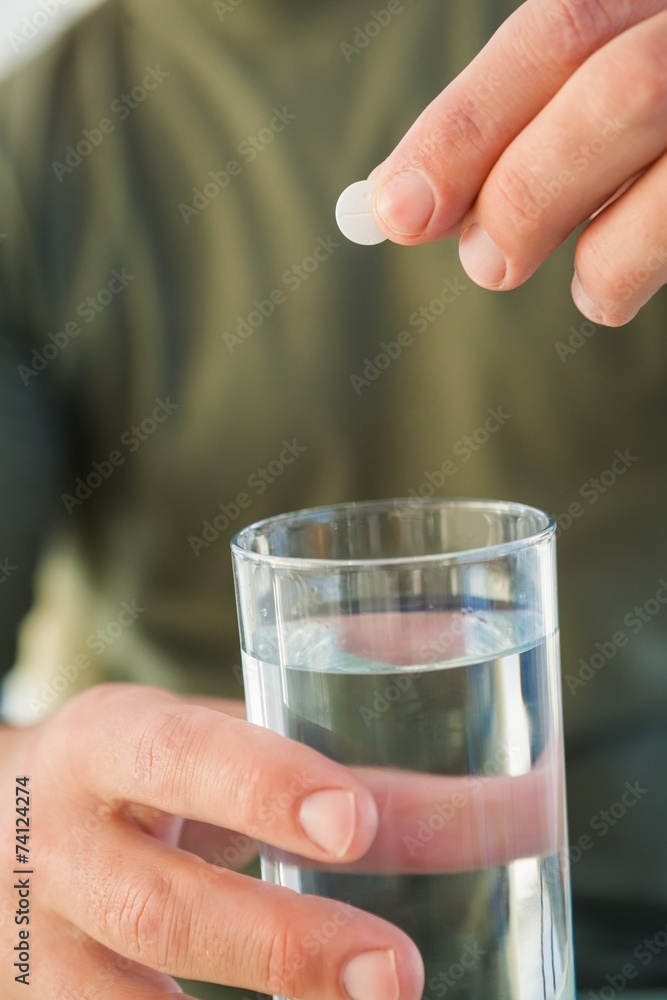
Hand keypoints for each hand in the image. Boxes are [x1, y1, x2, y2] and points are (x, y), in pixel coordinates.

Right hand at [0, 684, 424, 999]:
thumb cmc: (134, 779)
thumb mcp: (200, 741)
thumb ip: (322, 759)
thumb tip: (496, 754)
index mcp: (109, 740)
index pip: (177, 753)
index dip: (262, 785)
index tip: (357, 822)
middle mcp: (63, 845)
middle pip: (158, 905)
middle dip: (282, 944)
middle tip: (398, 974)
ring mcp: (40, 949)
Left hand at [371, 0, 666, 325]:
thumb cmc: (653, 116)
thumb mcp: (601, 78)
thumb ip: (523, 121)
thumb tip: (414, 203)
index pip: (560, 30)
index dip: (468, 125)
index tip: (396, 211)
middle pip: (626, 92)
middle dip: (529, 193)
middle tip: (489, 263)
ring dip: (609, 257)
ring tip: (586, 285)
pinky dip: (645, 273)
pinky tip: (621, 283)